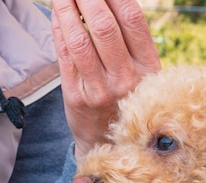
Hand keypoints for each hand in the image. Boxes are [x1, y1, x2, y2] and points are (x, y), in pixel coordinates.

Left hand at [51, 0, 160, 160]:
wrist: (112, 144)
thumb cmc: (128, 100)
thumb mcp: (143, 73)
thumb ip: (130, 40)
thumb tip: (113, 0)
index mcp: (147, 67)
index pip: (132, 18)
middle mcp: (126, 78)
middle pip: (103, 25)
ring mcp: (99, 89)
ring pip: (79, 39)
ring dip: (67, 9)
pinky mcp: (76, 96)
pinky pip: (64, 55)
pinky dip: (58, 29)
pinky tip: (57, 13)